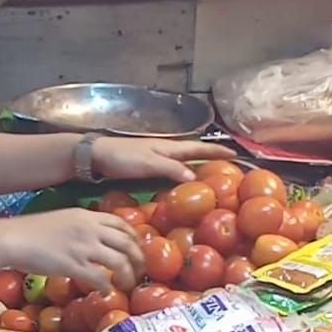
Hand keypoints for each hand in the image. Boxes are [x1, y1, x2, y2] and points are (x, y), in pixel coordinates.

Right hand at [0, 208, 144, 292]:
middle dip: (138, 259)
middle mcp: (90, 229)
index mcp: (87, 215)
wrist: (13, 238)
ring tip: (128, 285)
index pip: (121, 223)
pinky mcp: (74, 265)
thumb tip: (90, 240)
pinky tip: (106, 292)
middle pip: (127, 243)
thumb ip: (80, 227)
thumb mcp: (62, 220)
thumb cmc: (31, 230)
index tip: (137, 248)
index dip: (134, 237)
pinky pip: (100, 278)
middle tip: (139, 270)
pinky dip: (107, 287)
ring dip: (128, 275)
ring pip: (120, 261)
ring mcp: (84, 247)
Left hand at [92, 137, 235, 183]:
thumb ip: (171, 169)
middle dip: (210, 159)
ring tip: (209, 177)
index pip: (198, 148)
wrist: (95, 156)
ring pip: (181, 161)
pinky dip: (180, 174)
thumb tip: (194, 177)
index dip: (216, 151)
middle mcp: (165, 150)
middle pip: (192, 154)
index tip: (235, 153)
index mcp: (169, 147)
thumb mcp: (149, 164)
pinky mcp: (145, 166)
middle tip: (226, 168)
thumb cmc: (122, 157)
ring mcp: (155, 157)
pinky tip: (180, 184)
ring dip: (196, 166)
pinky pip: (170, 170)